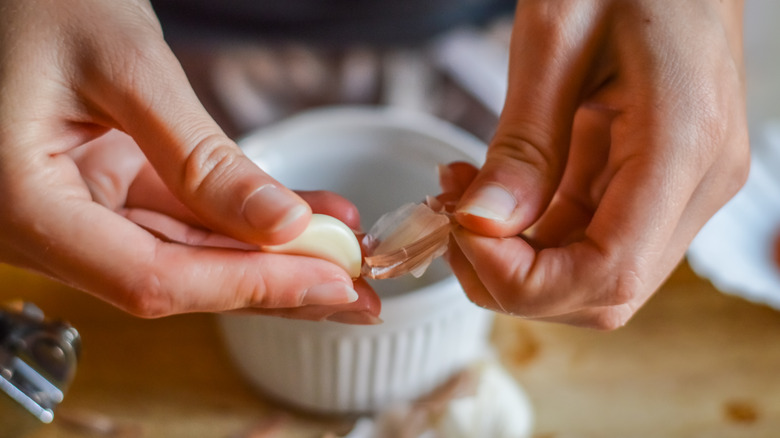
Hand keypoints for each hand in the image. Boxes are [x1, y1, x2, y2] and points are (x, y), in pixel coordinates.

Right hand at [0, 0, 371, 319]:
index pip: (152, 277)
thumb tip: (282, 225)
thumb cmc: (38, 2)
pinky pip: (182, 214)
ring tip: (344, 249)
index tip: (331, 282)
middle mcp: (44, 227)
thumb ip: (200, 156)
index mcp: (23, 205)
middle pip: (177, 278)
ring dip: (268, 254)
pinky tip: (307, 214)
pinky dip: (243, 215)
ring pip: (187, 252)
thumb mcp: (126, 67)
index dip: (249, 287)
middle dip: (273, 284)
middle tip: (356, 291)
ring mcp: (77, 211)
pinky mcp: (104, 189)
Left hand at [447, 0, 749, 328]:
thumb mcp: (557, 39)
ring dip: (516, 255)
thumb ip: (524, 144)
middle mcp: (697, 182)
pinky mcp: (657, 176)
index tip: (460, 232)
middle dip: (513, 278)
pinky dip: (532, 231)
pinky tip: (491, 192)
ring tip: (461, 196)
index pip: (608, 273)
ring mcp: (682, 184)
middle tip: (451, 223)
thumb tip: (482, 224)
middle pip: (602, 290)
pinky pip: (590, 233)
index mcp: (685, 146)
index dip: (522, 279)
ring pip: (592, 271)